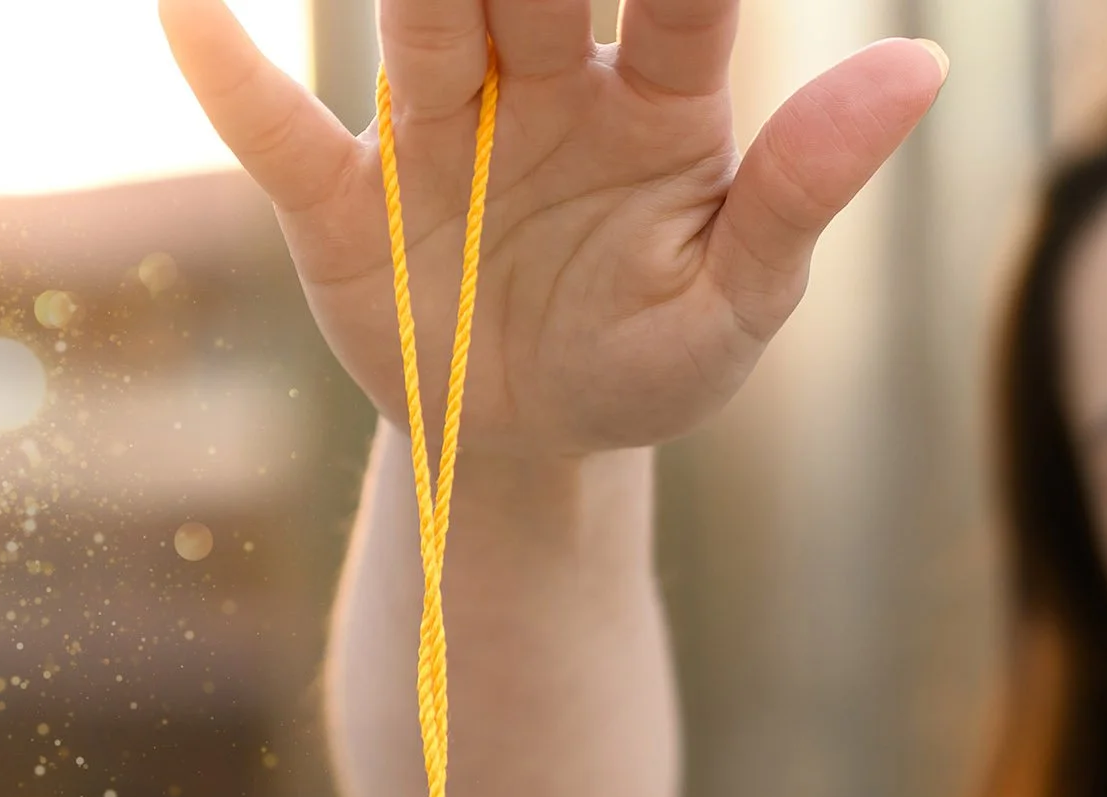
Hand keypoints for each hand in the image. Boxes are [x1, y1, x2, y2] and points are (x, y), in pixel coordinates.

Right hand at [159, 0, 945, 457]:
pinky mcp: (342, 200)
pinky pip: (279, 130)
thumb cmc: (648, 360)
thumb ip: (806, 190)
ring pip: (417, 25)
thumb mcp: (737, 303)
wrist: (529, 442)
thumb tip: (921, 68)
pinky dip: (230, 74)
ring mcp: (436, 135)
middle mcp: (542, 87)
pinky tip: (185, 4)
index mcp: (658, 104)